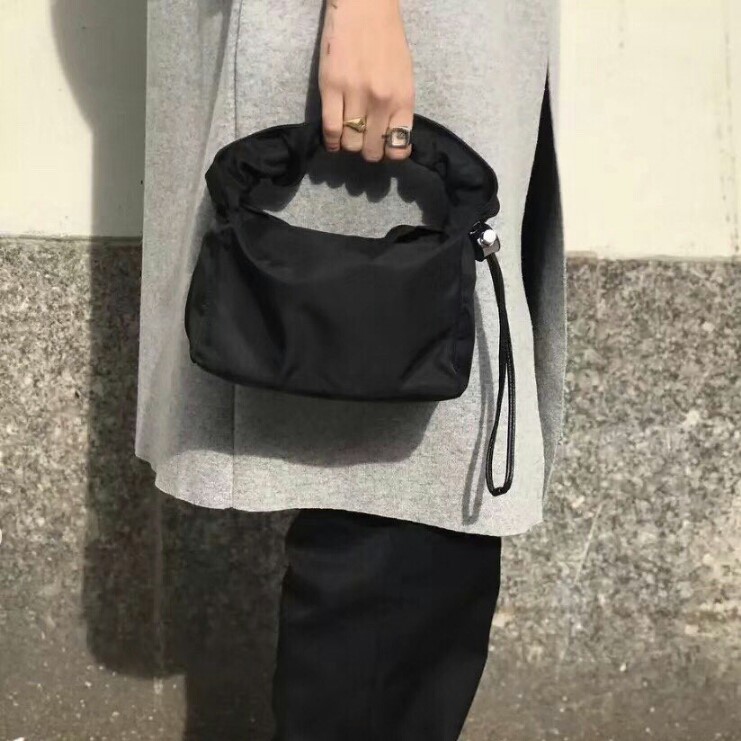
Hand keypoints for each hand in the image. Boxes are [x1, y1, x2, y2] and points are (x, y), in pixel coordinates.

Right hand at [318, 0, 414, 161]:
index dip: (389, 154)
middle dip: (366, 150)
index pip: (397, 146)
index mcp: (403, 98)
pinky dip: (331, 141)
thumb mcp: (404, 75)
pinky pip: (330, 130)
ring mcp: (356, 94)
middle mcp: (381, 100)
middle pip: (371, 150)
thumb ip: (399, 106)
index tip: (382, 149)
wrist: (365, 5)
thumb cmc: (386, 38)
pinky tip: (332, 139)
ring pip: (350, 143)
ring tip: (346, 133)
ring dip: (347, 144)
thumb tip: (392, 137)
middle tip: (361, 140)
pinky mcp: (331, 87)